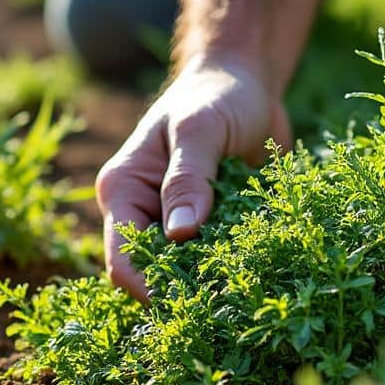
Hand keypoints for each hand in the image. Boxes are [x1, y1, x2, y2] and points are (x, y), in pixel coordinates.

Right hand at [95, 57, 290, 299]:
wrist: (247, 85)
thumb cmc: (217, 97)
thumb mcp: (200, 130)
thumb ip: (188, 179)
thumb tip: (180, 235)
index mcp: (123, 190)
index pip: (124, 258)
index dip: (152, 285)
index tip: (196, 298)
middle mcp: (142, 213)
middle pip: (153, 274)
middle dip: (187, 290)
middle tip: (232, 300)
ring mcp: (176, 223)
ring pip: (186, 274)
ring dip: (214, 282)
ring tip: (250, 287)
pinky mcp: (210, 228)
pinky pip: (216, 261)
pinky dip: (235, 267)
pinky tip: (262, 270)